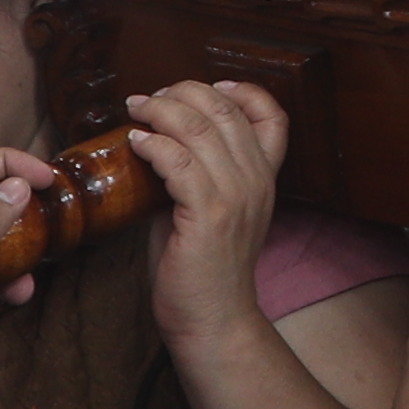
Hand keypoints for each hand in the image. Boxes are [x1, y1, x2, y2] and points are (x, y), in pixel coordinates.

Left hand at [125, 81, 285, 354]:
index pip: (272, 116)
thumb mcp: (211, 211)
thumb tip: (155, 145)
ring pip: (199, 128)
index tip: (208, 86)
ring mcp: (236, 196)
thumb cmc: (203, 270)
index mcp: (264, 178)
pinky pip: (179, 161)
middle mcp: (257, 181)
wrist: (214, 322)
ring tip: (138, 110)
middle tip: (151, 98)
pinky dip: (154, 144)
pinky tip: (136, 142)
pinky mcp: (208, 215)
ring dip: (161, 110)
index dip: (242, 91)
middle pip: (225, 110)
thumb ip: (196, 175)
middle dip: (183, 92)